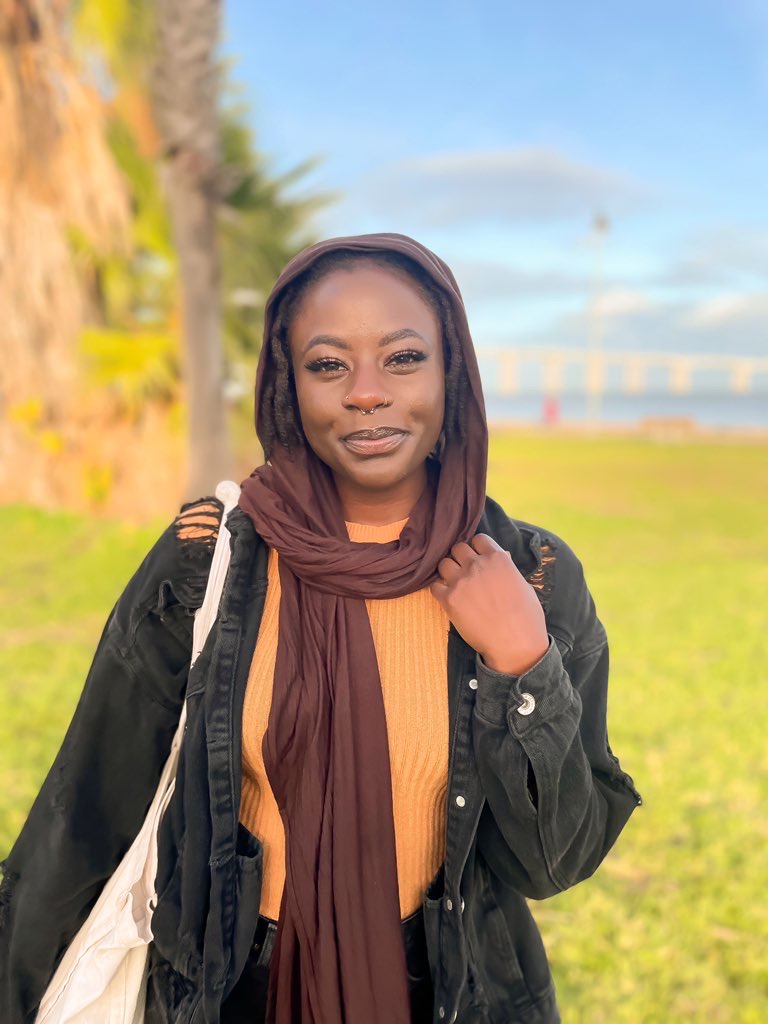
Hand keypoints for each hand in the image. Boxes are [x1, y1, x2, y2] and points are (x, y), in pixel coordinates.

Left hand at [430, 534, 548, 675]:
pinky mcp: (449, 600)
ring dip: (449, 572)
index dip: (477, 548)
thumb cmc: (526, 617)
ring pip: (443, 564)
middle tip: (466, 571)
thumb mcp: (522, 584)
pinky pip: (435, 586)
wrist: (515, 644)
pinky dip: (440, 590)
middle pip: (458, 548)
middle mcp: (477, 565)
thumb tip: (499, 557)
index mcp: (498, 559)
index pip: (478, 539)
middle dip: (461, 558)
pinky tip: (449, 598)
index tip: (478, 558)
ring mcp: (461, 581)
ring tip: (456, 584)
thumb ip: (506, 568)